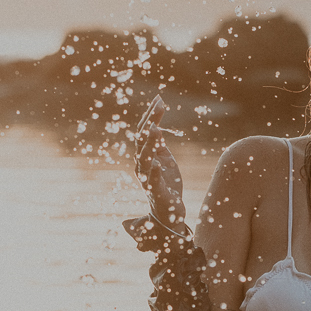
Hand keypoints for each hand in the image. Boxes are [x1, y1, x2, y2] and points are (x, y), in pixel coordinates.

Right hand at [135, 99, 186, 230]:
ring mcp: (147, 179)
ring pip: (144, 159)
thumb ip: (159, 143)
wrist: (168, 211)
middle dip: (150, 123)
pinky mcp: (156, 192)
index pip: (143, 131)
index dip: (150, 115)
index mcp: (144, 155)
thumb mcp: (164, 158)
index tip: (159, 99)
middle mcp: (141, 165)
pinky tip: (157, 162)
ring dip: (149, 144)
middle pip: (142, 141)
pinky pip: (153, 181)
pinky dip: (154, 171)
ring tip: (154, 129)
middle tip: (158, 107)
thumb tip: (156, 123)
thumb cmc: (166, 183)